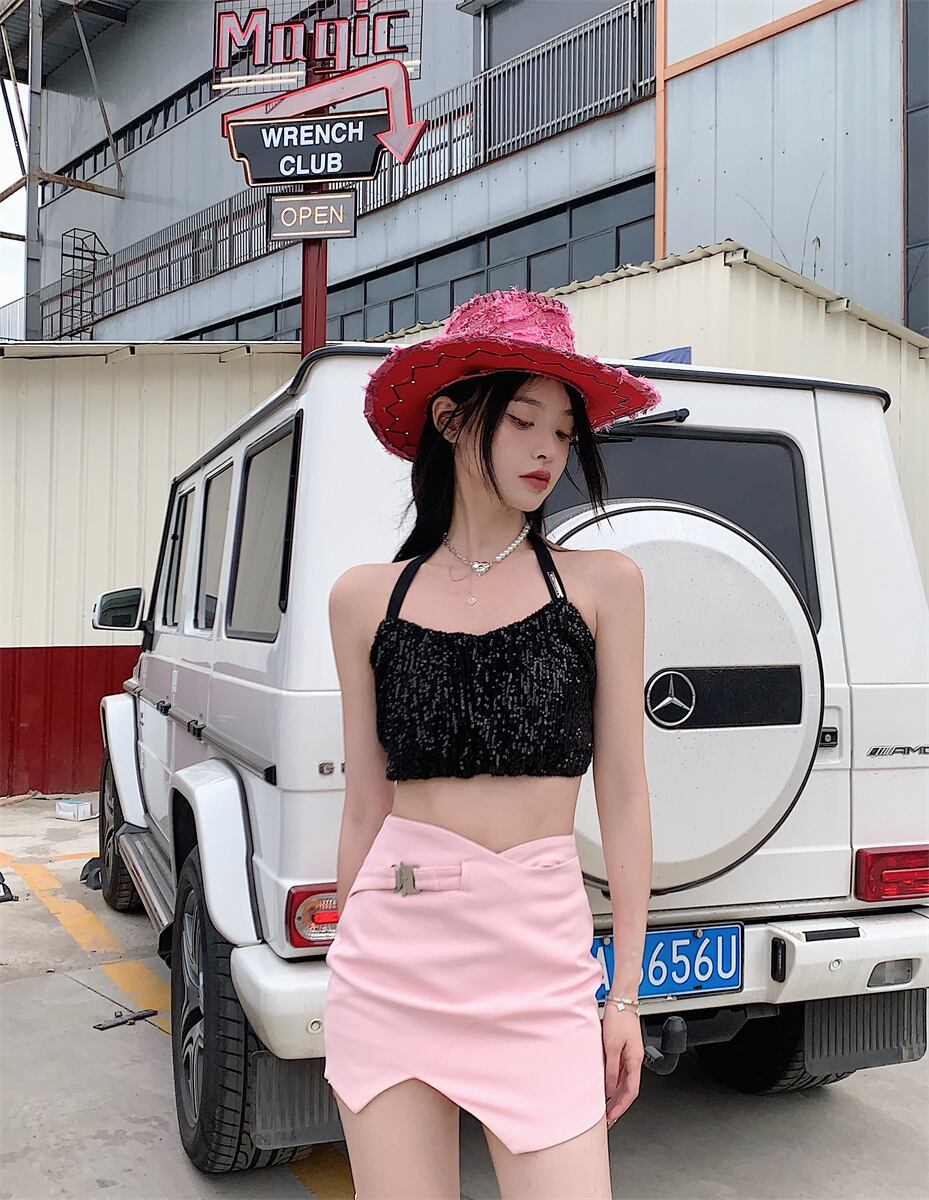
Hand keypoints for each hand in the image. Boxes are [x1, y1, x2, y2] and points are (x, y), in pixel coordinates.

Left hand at [602, 1004, 643, 1127]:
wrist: (621, 1001)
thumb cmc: (619, 1018)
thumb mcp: (611, 1046)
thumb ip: (611, 1069)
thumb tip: (609, 1088)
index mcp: (635, 1061)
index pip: (631, 1091)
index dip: (621, 1106)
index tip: (613, 1117)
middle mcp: (634, 1060)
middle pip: (628, 1089)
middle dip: (618, 1105)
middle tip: (607, 1118)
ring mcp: (629, 1055)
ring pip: (624, 1081)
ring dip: (615, 1095)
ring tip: (605, 1107)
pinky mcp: (623, 1049)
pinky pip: (619, 1072)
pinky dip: (613, 1082)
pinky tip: (605, 1087)